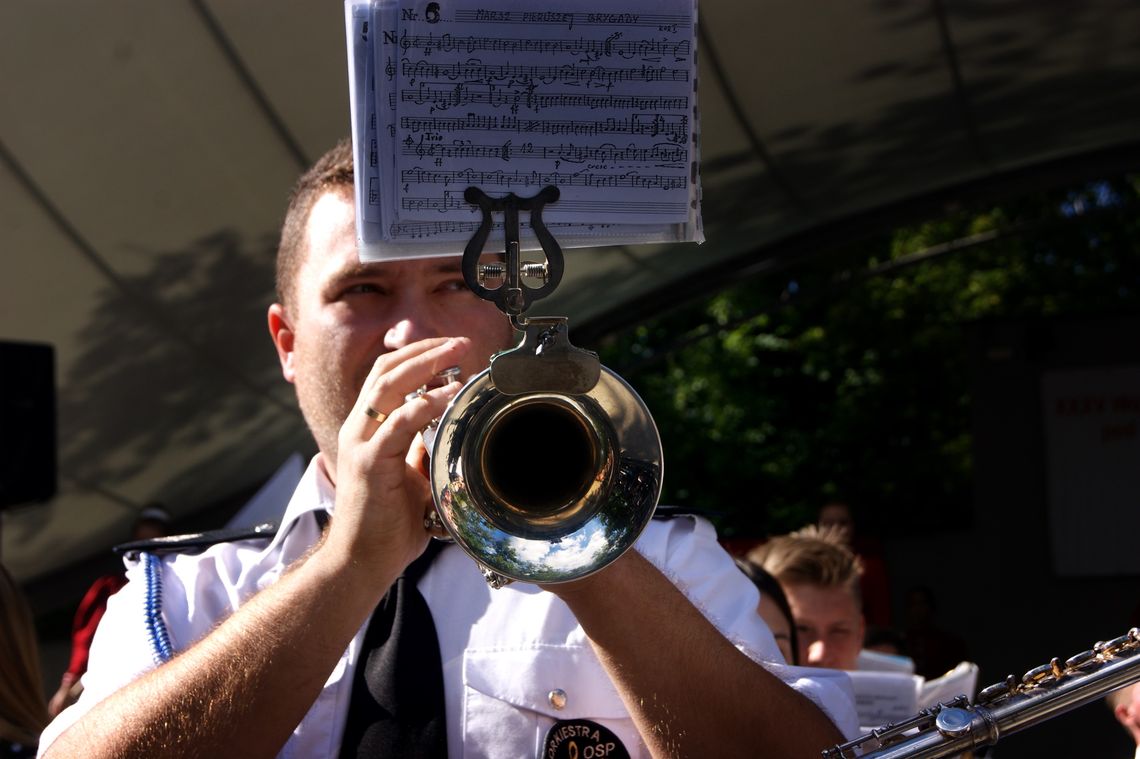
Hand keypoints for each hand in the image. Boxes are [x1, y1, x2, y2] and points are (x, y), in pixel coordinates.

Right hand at [322, 337, 468, 580]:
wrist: (362, 561)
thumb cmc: (386, 523)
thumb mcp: (410, 475)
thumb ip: (419, 449)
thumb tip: (443, 428)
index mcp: (366, 429)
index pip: (387, 374)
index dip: (417, 355)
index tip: (450, 349)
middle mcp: (358, 429)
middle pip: (387, 370)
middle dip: (425, 350)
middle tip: (460, 343)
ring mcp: (360, 444)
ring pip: (389, 386)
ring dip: (427, 365)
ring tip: (457, 355)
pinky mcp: (369, 463)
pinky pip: (399, 422)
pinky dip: (426, 403)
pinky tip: (449, 395)